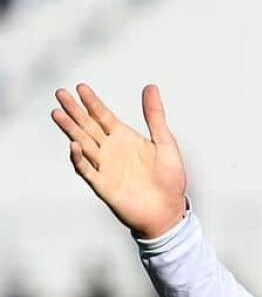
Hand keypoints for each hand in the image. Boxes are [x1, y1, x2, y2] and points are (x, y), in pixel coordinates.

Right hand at [51, 84, 187, 237]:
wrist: (168, 209)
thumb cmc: (170, 178)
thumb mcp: (164, 142)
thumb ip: (155, 116)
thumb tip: (150, 87)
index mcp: (126, 138)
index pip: (103, 116)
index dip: (92, 103)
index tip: (80, 87)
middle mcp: (112, 150)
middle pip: (88, 127)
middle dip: (75, 111)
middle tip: (60, 93)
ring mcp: (105, 166)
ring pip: (83, 144)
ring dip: (70, 130)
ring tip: (57, 113)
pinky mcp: (103, 184)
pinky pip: (87, 170)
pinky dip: (79, 158)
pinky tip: (74, 145)